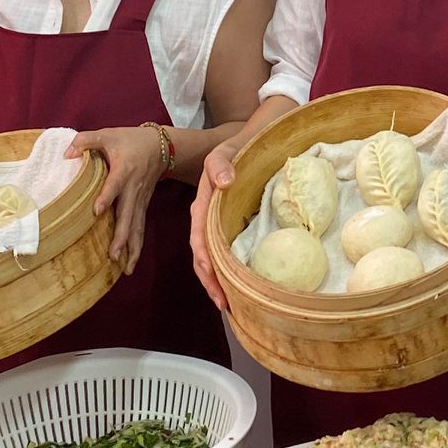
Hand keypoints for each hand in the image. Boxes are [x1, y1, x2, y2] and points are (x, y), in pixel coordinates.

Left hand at [69, 128, 169, 273]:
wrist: (161, 145)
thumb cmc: (130, 140)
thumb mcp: (108, 134)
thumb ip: (85, 141)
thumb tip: (66, 154)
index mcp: (124, 169)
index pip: (115, 184)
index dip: (106, 196)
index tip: (97, 211)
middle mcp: (134, 188)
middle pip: (129, 214)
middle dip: (122, 236)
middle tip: (114, 255)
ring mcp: (140, 199)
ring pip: (137, 225)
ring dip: (132, 247)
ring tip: (125, 268)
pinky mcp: (143, 205)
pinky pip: (140, 227)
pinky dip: (137, 245)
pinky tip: (131, 262)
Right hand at [190, 136, 243, 313]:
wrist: (248, 142)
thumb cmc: (236, 147)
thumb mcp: (224, 150)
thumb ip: (220, 164)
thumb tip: (224, 182)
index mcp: (201, 205)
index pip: (199, 240)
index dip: (205, 264)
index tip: (215, 284)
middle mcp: (205, 218)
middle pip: (202, 256)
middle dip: (210, 281)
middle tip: (223, 305)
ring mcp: (216, 222)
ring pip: (211, 257)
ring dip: (217, 280)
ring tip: (228, 304)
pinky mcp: (228, 223)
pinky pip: (223, 249)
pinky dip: (226, 268)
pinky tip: (236, 283)